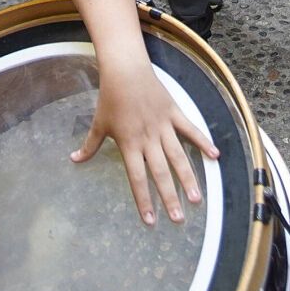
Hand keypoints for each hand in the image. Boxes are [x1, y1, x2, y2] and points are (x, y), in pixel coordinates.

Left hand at [74, 53, 217, 225]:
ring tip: (197, 199)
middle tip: (178, 219)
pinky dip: (203, 142)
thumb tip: (74, 159)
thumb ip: (90, 145)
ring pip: (178, 156)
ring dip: (188, 178)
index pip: (137, 178)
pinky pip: (191, 130)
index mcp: (129, 144)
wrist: (125, 69)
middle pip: (161, 173)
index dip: (143, 200)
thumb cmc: (110, 97)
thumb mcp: (98, 123)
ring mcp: (163, 126)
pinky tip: (215, 157)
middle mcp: (148, 138)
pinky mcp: (175, 113)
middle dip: (170, 198)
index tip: (150, 221)